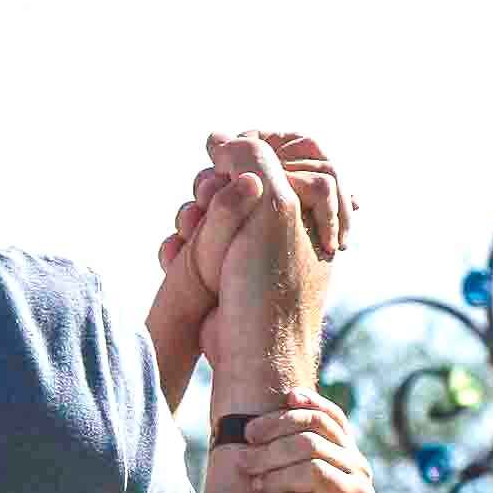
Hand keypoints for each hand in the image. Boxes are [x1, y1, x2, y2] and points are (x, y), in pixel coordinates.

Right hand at [184, 129, 350, 406]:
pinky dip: (188, 240)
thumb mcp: (272, 206)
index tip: (224, 162)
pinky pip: (204, 237)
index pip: (284, 147)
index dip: (249, 147)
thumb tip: (218, 137)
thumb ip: (252, 157)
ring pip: (217, 204)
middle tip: (205, 201)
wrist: (251, 355)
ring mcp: (258, 247)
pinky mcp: (230, 271)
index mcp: (313, 202)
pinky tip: (180, 249)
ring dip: (197, 212)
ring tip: (191, 229)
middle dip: (216, 183)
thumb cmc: (269, 285)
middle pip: (243, 173)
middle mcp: (290, 221)